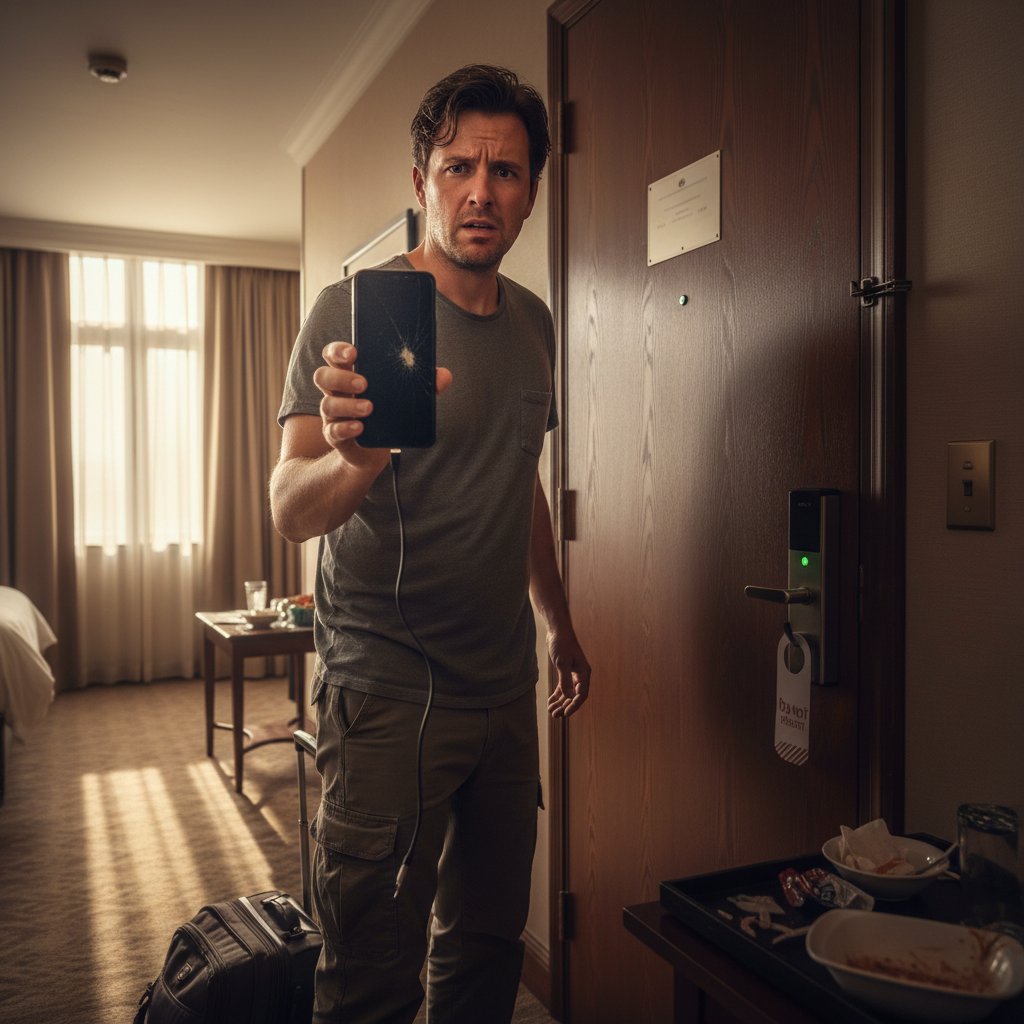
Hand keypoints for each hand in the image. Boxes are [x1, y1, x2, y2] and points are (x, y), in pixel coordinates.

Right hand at [314, 342, 451, 459]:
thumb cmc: (387, 413)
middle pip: (323, 375)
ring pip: (327, 404)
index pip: (333, 354)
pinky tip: (360, 427)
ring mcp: (334, 414)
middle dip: (341, 376)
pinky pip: (333, 431)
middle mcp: (337, 392)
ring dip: (348, 404)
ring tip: (369, 407)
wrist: (376, 452)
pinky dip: (346, 427)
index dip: (338, 350)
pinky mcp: (336, 436)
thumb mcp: (405, 397)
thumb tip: (444, 376)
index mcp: (350, 374)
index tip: (354, 352)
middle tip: (364, 383)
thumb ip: (423, 384)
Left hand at [546, 627, 590, 718]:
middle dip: (565, 706)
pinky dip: (557, 695)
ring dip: (561, 703)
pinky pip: (563, 687)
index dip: (575, 705)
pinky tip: (550, 702)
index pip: (582, 694)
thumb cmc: (561, 644)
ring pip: (568, 693)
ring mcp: (573, 674)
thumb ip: (565, 680)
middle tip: (555, 715)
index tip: (566, 714)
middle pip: (575, 696)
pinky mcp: (566, 671)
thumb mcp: (562, 663)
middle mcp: (581, 675)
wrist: (557, 631)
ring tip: (551, 711)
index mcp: (584, 673)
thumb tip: (569, 697)